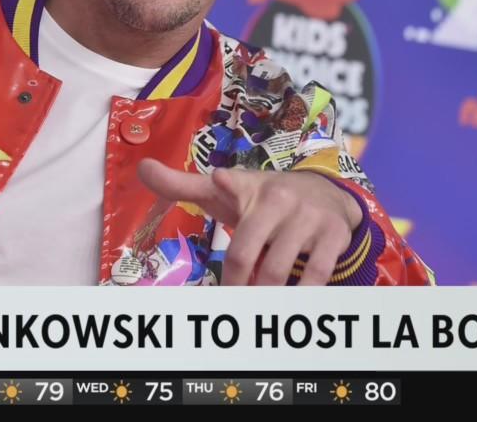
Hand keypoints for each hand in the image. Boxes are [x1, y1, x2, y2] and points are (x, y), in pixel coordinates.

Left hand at [138, 159, 362, 285]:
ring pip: (277, 268)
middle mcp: (277, 199)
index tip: (220, 180)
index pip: (229, 184)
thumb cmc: (261, 198)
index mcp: (245, 187)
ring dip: (262, 295)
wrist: (325, 193)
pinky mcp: (333, 234)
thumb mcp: (224, 191)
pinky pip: (315, 273)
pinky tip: (288, 302)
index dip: (224, 182)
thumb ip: (182, 186)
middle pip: (245, 251)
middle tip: (228, 302)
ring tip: (253, 308)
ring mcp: (307, 217)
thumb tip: (143, 169)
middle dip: (234, 283)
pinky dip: (300, 294)